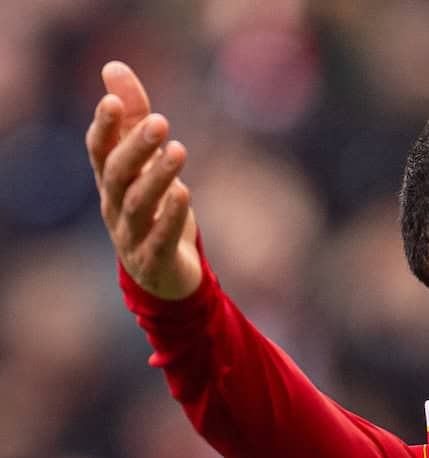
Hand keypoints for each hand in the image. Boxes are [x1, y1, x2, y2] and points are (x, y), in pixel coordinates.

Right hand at [85, 61, 200, 299]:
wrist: (166, 274)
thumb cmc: (153, 208)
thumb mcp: (146, 162)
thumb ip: (134, 117)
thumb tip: (114, 67)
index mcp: (111, 180)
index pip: (99, 150)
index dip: (104, 126)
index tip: (113, 100)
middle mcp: (115, 205)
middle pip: (117, 173)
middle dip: (136, 147)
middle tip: (160, 121)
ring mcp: (132, 235)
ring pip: (139, 203)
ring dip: (158, 176)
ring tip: (178, 149)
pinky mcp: (155, 259)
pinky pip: (160, 238)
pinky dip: (170, 216)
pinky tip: (184, 193)